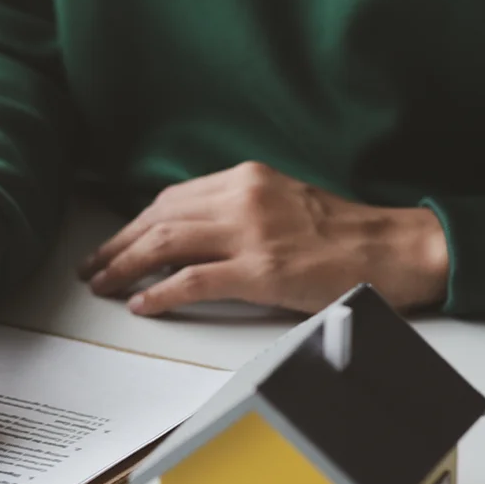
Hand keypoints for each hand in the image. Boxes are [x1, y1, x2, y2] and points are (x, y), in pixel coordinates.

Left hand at [76, 162, 448, 314]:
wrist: (392, 248)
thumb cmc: (339, 233)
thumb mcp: (279, 203)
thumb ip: (232, 212)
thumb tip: (182, 236)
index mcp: (245, 179)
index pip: (170, 200)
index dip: (132, 225)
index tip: (111, 244)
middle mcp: (243, 198)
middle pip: (158, 220)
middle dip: (117, 247)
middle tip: (92, 269)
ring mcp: (252, 233)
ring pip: (166, 246)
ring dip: (126, 268)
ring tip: (104, 286)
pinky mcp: (262, 269)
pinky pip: (195, 280)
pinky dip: (160, 293)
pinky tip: (141, 304)